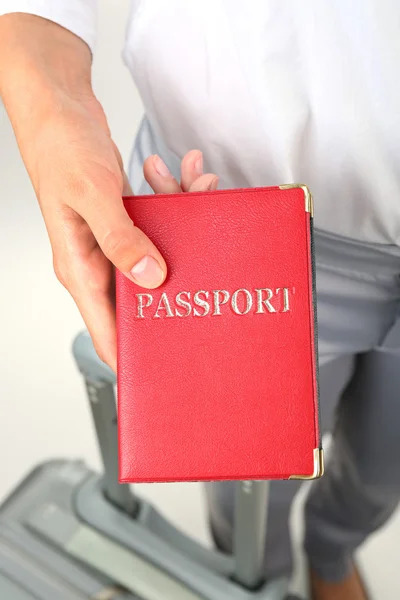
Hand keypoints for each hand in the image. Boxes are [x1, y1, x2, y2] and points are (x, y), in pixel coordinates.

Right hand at [0, 14, 216, 368]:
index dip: (136, 358)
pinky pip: (162, 222)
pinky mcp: (127, 218)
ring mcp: (115, 239)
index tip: (166, 373)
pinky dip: (178, 201)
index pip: (109, 331)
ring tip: (200, 190)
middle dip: (180, 282)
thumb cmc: (58, 146)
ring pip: (162, 252)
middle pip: (145, 294)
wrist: (58, 104)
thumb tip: (151, 277)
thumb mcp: (91, 194)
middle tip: (211, 270)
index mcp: (81, 268)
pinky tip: (186, 177)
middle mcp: (98, 261)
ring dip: (186, 223)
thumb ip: (121, 239)